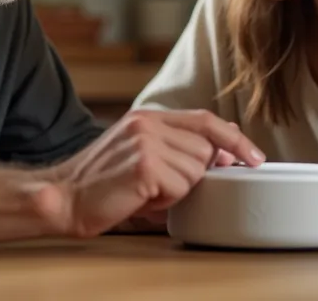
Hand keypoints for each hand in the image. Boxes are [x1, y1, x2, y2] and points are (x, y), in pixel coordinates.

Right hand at [41, 109, 264, 237]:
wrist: (63, 197)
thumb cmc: (101, 184)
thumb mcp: (139, 153)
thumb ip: (175, 147)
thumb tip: (222, 155)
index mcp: (147, 116)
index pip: (205, 120)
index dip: (234, 138)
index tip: (254, 156)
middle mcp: (149, 123)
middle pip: (205, 149)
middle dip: (194, 175)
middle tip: (159, 186)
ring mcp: (147, 142)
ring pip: (196, 170)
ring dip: (177, 190)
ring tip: (145, 191)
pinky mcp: (145, 165)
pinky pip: (181, 187)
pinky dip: (165, 200)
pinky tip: (140, 197)